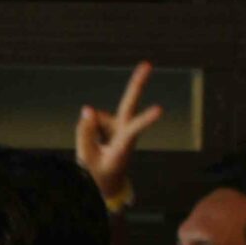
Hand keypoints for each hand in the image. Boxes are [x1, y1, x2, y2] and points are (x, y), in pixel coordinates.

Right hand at [74, 61, 165, 201]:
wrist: (108, 180)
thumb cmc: (100, 171)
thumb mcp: (86, 158)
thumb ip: (84, 133)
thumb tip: (87, 107)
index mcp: (123, 146)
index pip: (134, 130)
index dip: (145, 119)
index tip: (160, 109)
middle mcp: (124, 131)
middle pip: (129, 103)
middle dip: (137, 83)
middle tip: (148, 64)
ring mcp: (118, 125)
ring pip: (95, 119)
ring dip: (90, 133)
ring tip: (97, 152)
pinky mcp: (111, 122)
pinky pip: (91, 121)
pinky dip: (89, 131)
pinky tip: (98, 144)